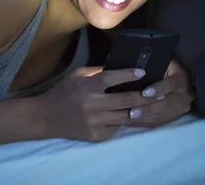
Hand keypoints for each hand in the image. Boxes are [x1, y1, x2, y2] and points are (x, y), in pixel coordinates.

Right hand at [36, 66, 156, 141]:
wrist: (46, 118)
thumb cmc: (64, 92)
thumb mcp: (78, 75)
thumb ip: (99, 72)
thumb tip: (121, 67)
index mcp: (88, 86)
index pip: (112, 78)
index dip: (129, 74)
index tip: (143, 72)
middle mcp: (93, 105)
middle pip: (126, 100)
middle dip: (144, 96)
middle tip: (158, 92)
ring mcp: (95, 123)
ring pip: (125, 116)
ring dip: (139, 110)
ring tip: (153, 104)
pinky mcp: (96, 136)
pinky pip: (116, 127)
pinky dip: (124, 121)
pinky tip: (133, 115)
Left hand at [128, 59, 194, 127]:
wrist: (180, 78)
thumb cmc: (165, 66)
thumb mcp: (163, 62)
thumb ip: (154, 66)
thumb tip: (137, 70)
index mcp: (182, 78)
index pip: (171, 84)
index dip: (158, 89)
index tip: (144, 93)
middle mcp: (185, 95)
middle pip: (166, 104)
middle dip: (148, 109)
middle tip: (132, 112)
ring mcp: (182, 108)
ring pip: (163, 115)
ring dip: (145, 118)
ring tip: (129, 118)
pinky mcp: (176, 116)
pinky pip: (160, 122)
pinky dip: (146, 122)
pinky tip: (133, 121)